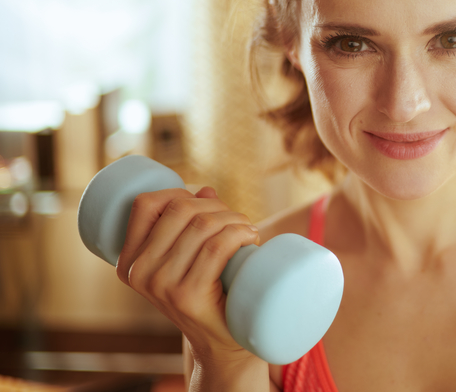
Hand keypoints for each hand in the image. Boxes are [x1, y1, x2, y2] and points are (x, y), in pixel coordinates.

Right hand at [115, 186, 261, 363]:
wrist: (221, 342)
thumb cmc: (208, 293)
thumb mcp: (187, 259)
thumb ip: (192, 223)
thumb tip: (206, 190)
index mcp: (129, 261)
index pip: (145, 204)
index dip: (180, 191)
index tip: (206, 204)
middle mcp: (139, 272)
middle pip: (181, 210)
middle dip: (216, 205)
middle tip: (237, 220)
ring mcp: (162, 286)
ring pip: (202, 226)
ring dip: (235, 218)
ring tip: (248, 230)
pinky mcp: (188, 296)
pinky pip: (216, 247)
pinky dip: (239, 233)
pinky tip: (251, 235)